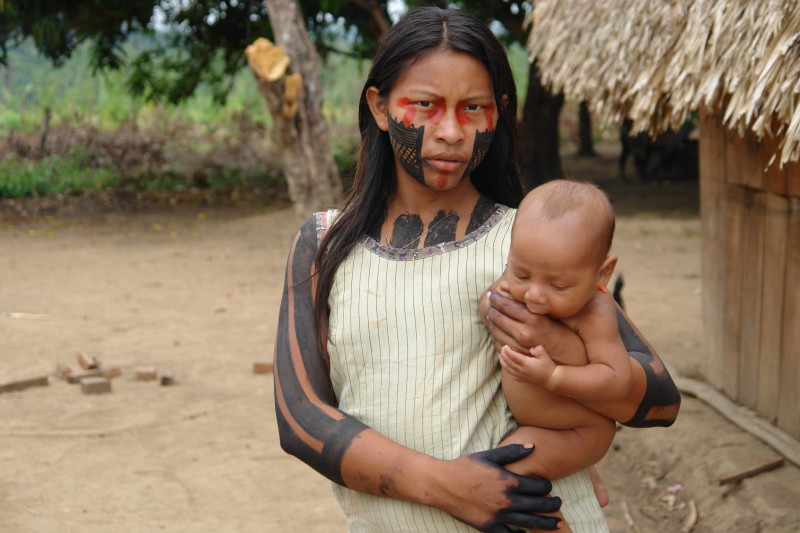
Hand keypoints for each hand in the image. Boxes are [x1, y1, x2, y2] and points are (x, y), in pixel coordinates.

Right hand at [438, 444, 562, 531]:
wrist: (442, 484)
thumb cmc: (465, 467)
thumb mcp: (488, 455)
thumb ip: (512, 452)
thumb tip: (533, 446)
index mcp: (508, 481)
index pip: (538, 486)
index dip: (547, 486)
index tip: (548, 486)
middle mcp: (506, 500)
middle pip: (539, 505)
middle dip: (552, 505)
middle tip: (559, 504)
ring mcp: (498, 516)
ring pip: (530, 523)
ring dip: (546, 524)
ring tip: (557, 523)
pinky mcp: (489, 527)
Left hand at [486, 291, 586, 365]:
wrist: (566, 356)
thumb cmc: (557, 329)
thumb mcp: (544, 312)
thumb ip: (523, 299)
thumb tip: (503, 285)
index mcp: (532, 319)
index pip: (506, 305)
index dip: (497, 298)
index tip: (493, 294)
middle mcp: (524, 333)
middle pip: (498, 317)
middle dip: (492, 308)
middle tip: (490, 301)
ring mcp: (519, 347)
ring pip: (495, 331)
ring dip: (491, 321)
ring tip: (491, 313)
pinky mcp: (515, 356)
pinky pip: (497, 343)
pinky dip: (494, 334)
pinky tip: (495, 327)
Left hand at [499, 344, 555, 386]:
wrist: (552, 380)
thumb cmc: (548, 366)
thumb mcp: (545, 356)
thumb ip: (538, 350)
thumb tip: (531, 349)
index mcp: (527, 364)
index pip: (513, 356)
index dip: (508, 351)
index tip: (505, 346)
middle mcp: (522, 371)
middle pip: (509, 362)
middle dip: (504, 355)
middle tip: (502, 349)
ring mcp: (522, 376)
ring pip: (509, 369)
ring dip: (503, 363)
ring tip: (500, 357)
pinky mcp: (523, 380)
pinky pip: (512, 375)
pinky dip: (508, 370)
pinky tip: (507, 367)